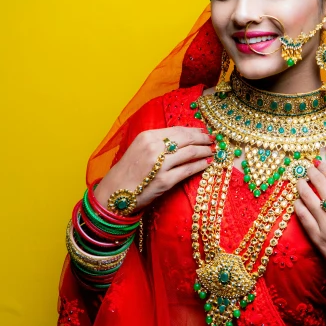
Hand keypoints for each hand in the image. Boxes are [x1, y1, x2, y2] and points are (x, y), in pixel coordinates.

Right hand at [94, 126, 212, 210]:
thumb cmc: (126, 172)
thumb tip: (181, 139)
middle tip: (213, 139)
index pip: (177, 130)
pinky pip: (187, 170)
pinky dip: (200, 165)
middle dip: (202, 138)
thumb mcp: (138, 149)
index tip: (203, 131)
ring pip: (189, 153)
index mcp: (147, 136)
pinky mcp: (164, 181)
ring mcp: (160, 164)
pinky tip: (207, 163)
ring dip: (204, 150)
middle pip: (186, 138)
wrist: (112, 195)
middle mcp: (154, 147)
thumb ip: (157, 142)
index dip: (193, 130)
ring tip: (213, 150)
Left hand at [294, 160, 325, 283]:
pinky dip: (299, 207)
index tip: (317, 163)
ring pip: (309, 199)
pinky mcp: (318, 238)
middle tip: (305, 169)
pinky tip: (296, 202)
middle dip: (311, 175)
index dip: (324, 169)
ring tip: (298, 182)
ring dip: (302, 188)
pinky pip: (304, 218)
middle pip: (321, 185)